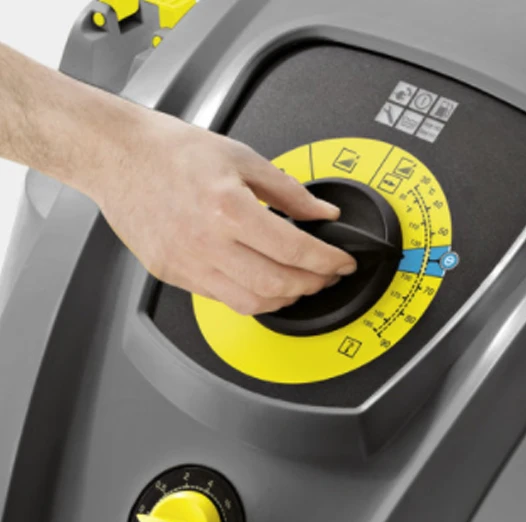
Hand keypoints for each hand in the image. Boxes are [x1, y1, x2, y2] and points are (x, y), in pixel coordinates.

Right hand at [92, 110, 356, 314]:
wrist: (119, 157)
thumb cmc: (172, 151)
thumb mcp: (242, 157)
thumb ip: (289, 191)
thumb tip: (321, 213)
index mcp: (228, 207)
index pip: (295, 249)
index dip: (328, 261)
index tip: (342, 263)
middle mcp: (207, 242)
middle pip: (277, 284)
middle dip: (313, 284)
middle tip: (326, 275)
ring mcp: (187, 264)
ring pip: (251, 302)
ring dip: (285, 298)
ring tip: (300, 284)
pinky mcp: (173, 275)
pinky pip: (222, 300)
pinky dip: (252, 297)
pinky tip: (263, 284)